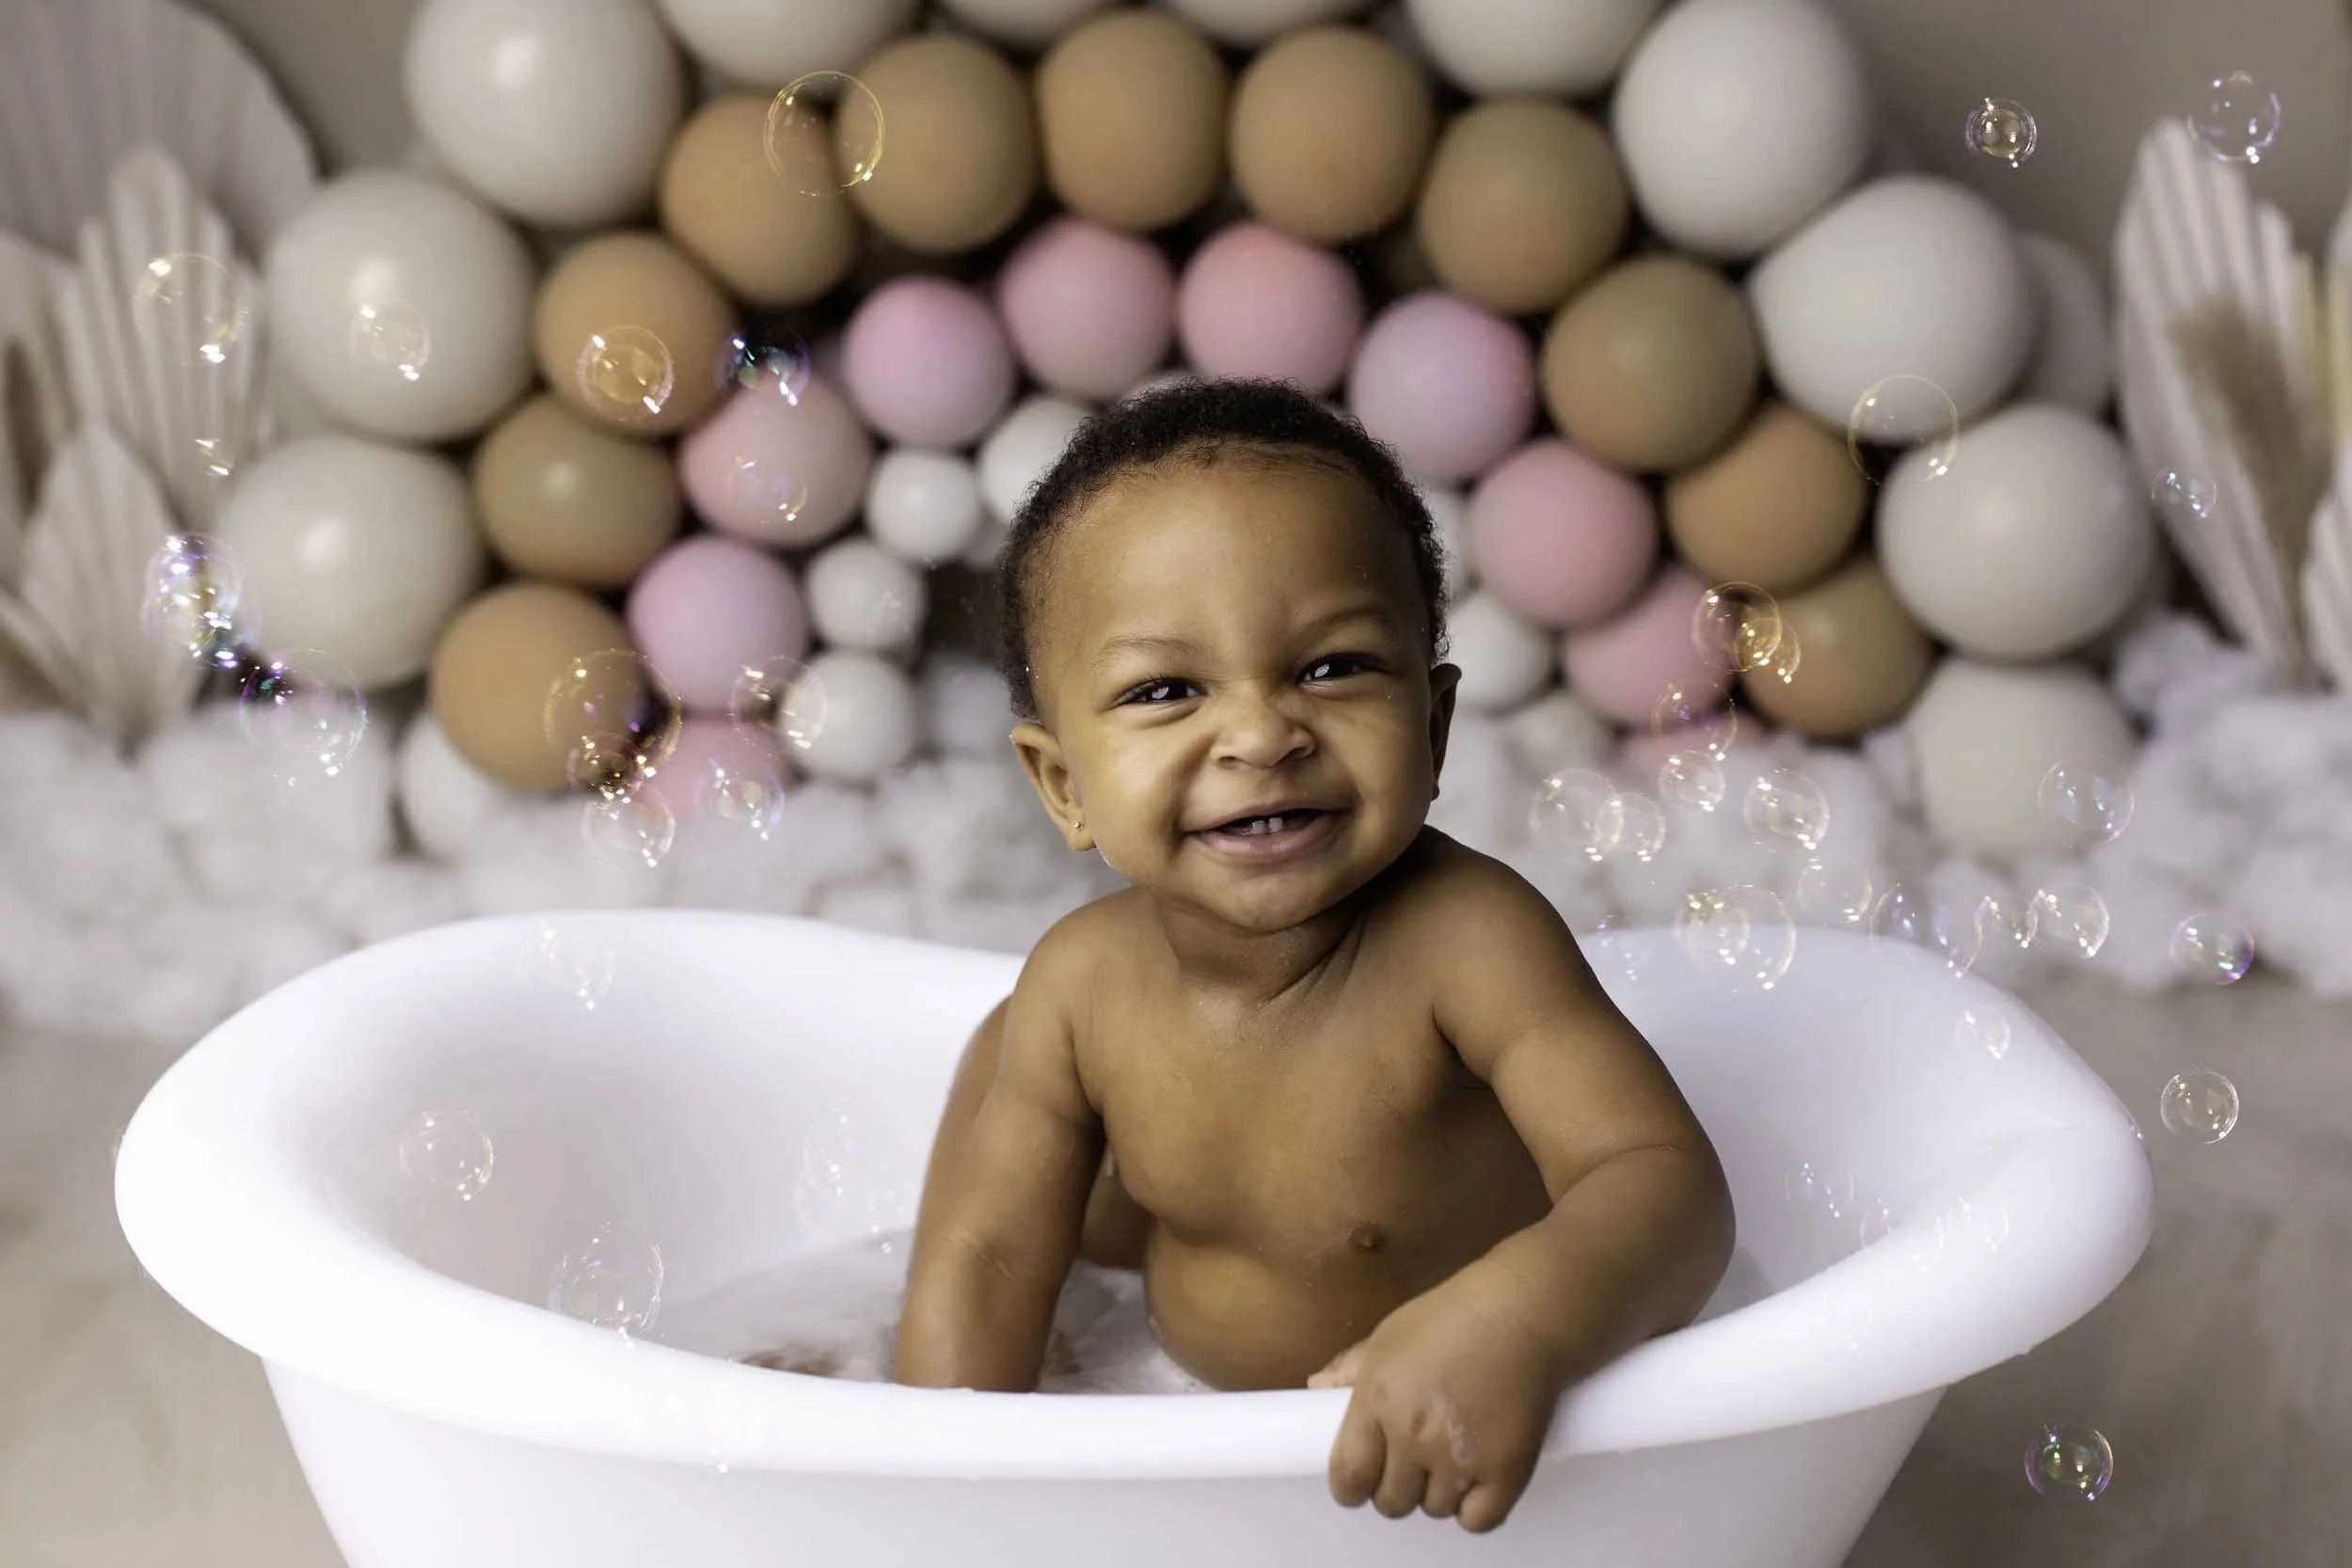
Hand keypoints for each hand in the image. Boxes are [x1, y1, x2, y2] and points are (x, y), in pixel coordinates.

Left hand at [1308, 1276, 1563, 1533]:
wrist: (1521, 1314)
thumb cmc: (1452, 1317)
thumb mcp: (1389, 1334)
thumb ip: (1349, 1367)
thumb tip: (1316, 1388)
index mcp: (1378, 1401)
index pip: (1349, 1476)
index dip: (1350, 1487)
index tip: (1360, 1481)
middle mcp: (1414, 1437)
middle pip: (1391, 1501)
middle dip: (1395, 1487)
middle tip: (1410, 1463)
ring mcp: (1460, 1459)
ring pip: (1433, 1508)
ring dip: (1436, 1492)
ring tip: (1448, 1459)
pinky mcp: (1506, 1471)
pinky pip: (1476, 1520)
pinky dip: (1473, 1508)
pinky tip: (1474, 1481)